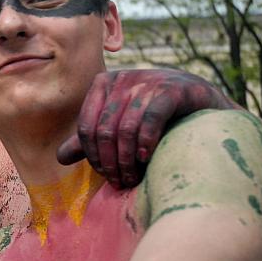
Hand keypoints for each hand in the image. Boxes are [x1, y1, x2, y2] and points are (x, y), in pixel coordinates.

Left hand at [57, 69, 231, 187]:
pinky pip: (150, 119)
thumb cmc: (154, 116)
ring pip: (124, 129)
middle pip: (103, 131)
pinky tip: (146, 159)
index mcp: (103, 84)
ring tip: (133, 178)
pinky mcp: (172, 89)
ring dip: (126, 160)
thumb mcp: (118, 126)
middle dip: (110, 163)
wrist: (202, 103)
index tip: (106, 176)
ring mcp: (147, 81)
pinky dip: (145, 142)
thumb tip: (60, 158)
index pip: (87, 128)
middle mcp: (122, 78)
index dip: (93, 157)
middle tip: (120, 182)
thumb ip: (91, 140)